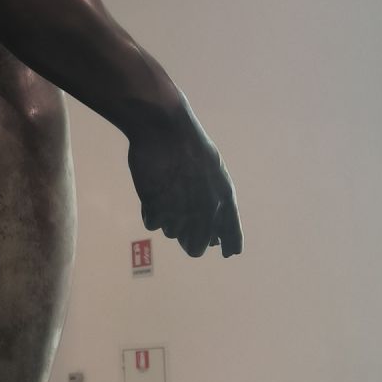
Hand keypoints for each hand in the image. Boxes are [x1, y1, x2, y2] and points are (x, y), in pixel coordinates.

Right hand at [126, 102, 241, 258]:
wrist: (165, 129)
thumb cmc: (189, 146)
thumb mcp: (213, 171)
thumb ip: (216, 203)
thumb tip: (213, 237)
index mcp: (224, 198)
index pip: (232, 234)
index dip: (230, 245)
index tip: (228, 252)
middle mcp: (205, 211)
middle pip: (195, 248)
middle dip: (188, 240)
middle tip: (182, 227)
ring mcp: (180, 212)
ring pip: (171, 233)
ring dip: (167, 218)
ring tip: (166, 190)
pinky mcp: (157, 209)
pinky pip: (152, 224)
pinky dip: (150, 211)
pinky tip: (153, 190)